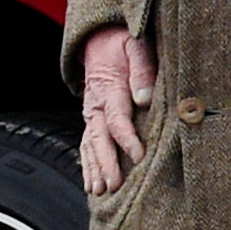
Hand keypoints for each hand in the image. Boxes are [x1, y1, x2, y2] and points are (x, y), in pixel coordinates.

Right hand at [79, 23, 156, 194]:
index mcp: (109, 88)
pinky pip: (86, 144)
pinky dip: (87, 165)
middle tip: (114, 185)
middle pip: (100, 137)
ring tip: (100, 191)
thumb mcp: (136, 45)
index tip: (140, 156)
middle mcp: (96, 104)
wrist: (100, 38)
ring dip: (94, 168)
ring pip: (89, 144)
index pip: (118, 118)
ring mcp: (91, 113)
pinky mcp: (92, 119)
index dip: (128, 139)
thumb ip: (142, 68)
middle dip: (106, 162)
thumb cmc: (125, 42)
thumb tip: (144, 99)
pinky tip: (91, 184)